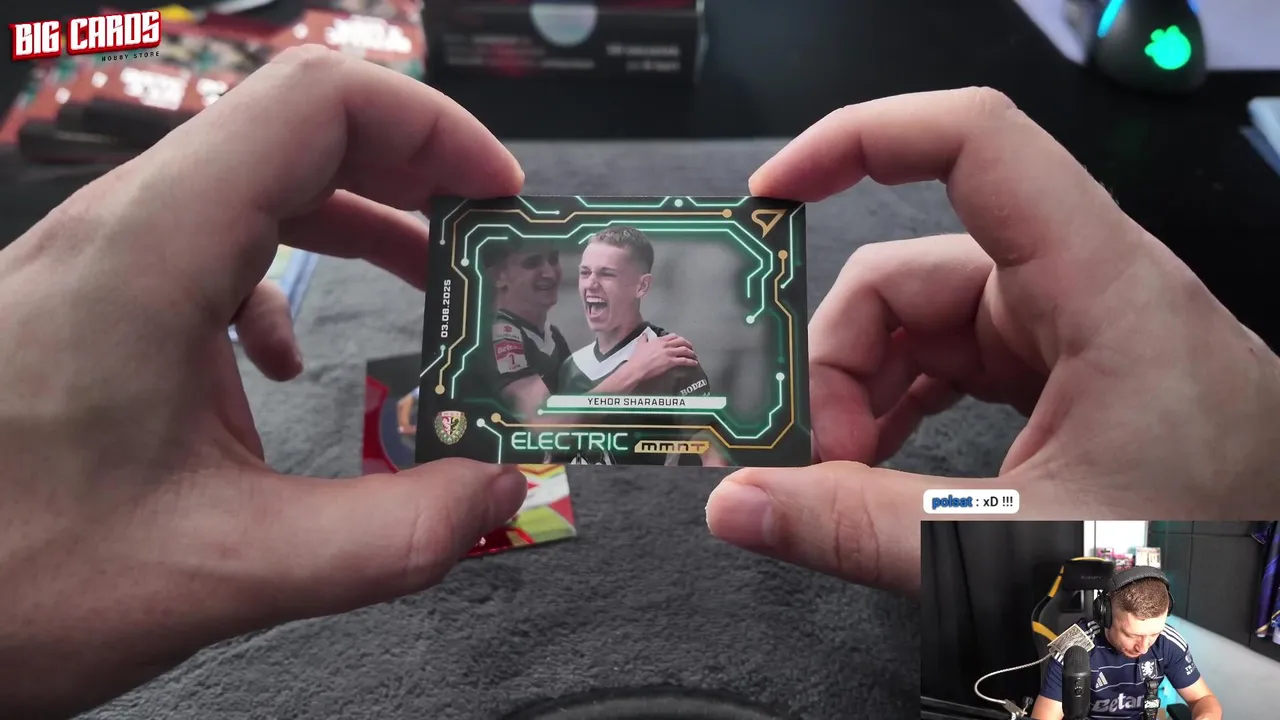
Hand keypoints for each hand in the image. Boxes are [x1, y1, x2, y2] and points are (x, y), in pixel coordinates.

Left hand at [0, 46, 527, 718]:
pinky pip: (210, 245)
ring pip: (257, 184)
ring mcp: (103, 260)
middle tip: (486, 247)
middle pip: (300, 130)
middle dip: (415, 175)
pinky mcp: (92, 301)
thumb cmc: (3, 572)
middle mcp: (127, 229)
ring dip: (360, 224)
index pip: (320, 103)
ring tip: (429, 291)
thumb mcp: (222, 570)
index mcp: (157, 249)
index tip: (497, 200)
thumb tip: (496, 491)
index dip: (432, 128)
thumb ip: (388, 536)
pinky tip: (287, 366)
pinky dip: (285, 281)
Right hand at [623, 332, 698, 385]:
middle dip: (688, 344)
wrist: (637, 368)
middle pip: (681, 342)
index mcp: (659, 340)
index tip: (682, 341)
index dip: (679, 339)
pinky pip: (684, 361)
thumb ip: (644, 339)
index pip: (673, 336)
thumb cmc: (637, 358)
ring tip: (694, 356)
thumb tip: (645, 335)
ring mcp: (670, 353)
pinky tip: (694, 363)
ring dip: (691, 353)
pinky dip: (691, 362)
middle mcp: (666, 345)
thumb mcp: (640, 345)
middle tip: (691, 348)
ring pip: (685, 350)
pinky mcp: (671, 362)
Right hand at [704, 88, 1279, 594]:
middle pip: (916, 269)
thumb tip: (740, 504)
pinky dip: (904, 404)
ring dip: (868, 393)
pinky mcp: (1071, 373)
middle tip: (817, 458)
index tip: (774, 191)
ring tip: (844, 478)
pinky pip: (959, 359)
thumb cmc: (1213, 562)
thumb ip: (864, 525)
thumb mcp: (1019, 546)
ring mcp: (1077, 332)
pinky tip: (875, 464)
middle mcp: (1089, 289)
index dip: (859, 139)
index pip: (973, 142)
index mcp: (1102, 288)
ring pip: (928, 321)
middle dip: (844, 358)